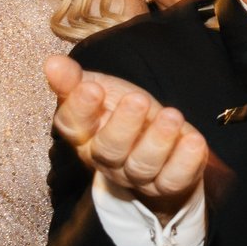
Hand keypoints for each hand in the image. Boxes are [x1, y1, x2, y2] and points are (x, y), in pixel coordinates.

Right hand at [44, 54, 207, 218]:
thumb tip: (51, 62)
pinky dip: (185, 161)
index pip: (73, 125)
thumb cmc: (121, 112)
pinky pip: (174, 179)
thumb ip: (74, 80)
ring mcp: (136, 175)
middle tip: (138, 99)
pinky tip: (195, 141)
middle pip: (109, 150)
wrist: (157, 143)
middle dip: (123, 125)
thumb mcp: (100, 89)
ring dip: (158, 140)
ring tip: (172, 115)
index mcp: (84, 135)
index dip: (80, 108)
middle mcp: (107, 159)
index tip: (92, 88)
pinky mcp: (167, 183)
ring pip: (142, 165)